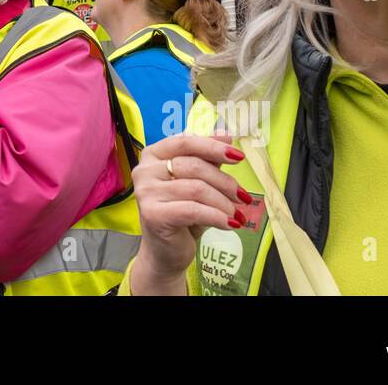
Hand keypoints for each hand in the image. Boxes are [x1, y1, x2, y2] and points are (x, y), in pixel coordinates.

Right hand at [129, 133, 246, 293]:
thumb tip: (227, 135)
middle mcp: (145, 170)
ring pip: (196, 189)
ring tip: (236, 215)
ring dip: (223, 203)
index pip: (185, 142)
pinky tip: (230, 224)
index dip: (213, 146)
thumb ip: (208, 159)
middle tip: (243, 196)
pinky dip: (217, 216)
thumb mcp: (197, 183)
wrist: (165, 251)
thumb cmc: (181, 214)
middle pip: (194, 166)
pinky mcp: (153, 214)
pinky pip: (193, 210)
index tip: (238, 156)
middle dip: (224, 181)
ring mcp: (146, 192)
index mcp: (153, 155)